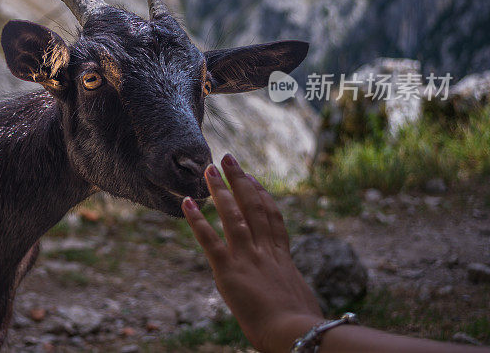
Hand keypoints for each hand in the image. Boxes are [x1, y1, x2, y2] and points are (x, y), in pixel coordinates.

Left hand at [182, 154, 322, 352]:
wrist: (298, 336)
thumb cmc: (305, 330)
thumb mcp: (301, 304)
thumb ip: (291, 293)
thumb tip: (295, 300)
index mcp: (283, 260)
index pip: (272, 220)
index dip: (262, 196)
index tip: (253, 179)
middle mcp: (265, 253)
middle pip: (253, 208)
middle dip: (240, 181)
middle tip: (228, 158)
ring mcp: (248, 259)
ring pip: (233, 216)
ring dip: (219, 190)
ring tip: (208, 169)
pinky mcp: (229, 272)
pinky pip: (210, 240)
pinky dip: (197, 220)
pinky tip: (187, 202)